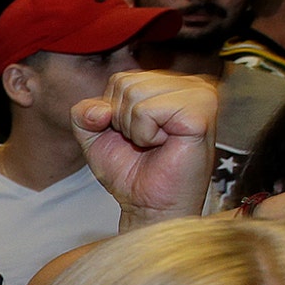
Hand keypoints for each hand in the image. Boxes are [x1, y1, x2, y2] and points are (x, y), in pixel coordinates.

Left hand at [73, 70, 217, 229]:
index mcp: (168, 84)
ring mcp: (199, 95)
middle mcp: (188, 84)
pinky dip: (146, 134)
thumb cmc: (130, 171)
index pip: (119, 79)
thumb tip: (99, 110)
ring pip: (136, 94)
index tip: (133, 135)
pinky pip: (149, 110)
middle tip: (145, 143)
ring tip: (155, 144)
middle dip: (123, 120)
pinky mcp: (201, 113)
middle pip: (126, 83)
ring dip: (135, 128)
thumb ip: (83, 113)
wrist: (148, 205)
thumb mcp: (93, 136)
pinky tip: (165, 145)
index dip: (113, 113)